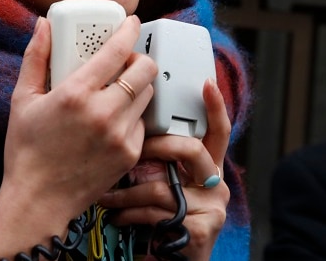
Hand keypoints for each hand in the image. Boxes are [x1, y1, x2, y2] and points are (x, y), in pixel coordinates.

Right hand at [0, 15, 157, 259]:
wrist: (38, 201)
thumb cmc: (26, 149)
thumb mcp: (22, 99)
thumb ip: (36, 57)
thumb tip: (44, 24)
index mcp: (75, 94)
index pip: (116, 51)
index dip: (129, 30)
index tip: (131, 22)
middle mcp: (103, 112)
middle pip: (145, 70)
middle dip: (140, 58)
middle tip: (127, 60)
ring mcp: (120, 136)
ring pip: (148, 95)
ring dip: (139, 86)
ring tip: (120, 89)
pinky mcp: (130, 155)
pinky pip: (143, 124)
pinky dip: (133, 116)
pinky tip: (114, 120)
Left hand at [97, 78, 231, 260]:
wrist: (169, 260)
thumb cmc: (159, 216)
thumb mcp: (160, 181)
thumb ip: (155, 157)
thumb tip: (130, 125)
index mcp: (207, 165)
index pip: (217, 130)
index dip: (215, 106)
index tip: (206, 83)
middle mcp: (215, 182)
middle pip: (190, 149)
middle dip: (155, 147)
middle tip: (130, 153)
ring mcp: (212, 206)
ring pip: (162, 186)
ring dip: (127, 192)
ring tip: (107, 196)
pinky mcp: (202, 229)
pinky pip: (157, 212)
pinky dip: (130, 214)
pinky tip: (116, 217)